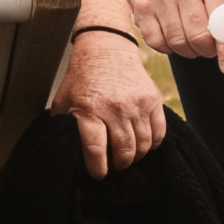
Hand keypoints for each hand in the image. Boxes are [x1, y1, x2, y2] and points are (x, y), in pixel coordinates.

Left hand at [54, 26, 169, 176]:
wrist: (106, 49)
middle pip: (123, 152)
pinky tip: (142, 145)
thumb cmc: (82, 78)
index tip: (98, 174)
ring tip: (127, 156)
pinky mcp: (152, 100)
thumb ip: (65, 126)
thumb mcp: (64, 101)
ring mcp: (136, 105)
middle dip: (118, 166)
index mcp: (89, 111)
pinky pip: (159, 133)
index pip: (96, 150)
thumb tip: (65, 150)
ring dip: (135, 157)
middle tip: (113, 166)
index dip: (98, 169)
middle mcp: (115, 109)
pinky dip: (152, 145)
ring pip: (143, 146)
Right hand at [116, 0, 223, 61]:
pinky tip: (170, 36)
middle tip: (208, 46)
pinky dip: (166, 47)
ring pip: (178, 43)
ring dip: (187, 50)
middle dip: (206, 50)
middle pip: (200, 36)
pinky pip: (157, 43)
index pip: (223, 21)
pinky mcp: (141, 8)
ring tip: (189, 40)